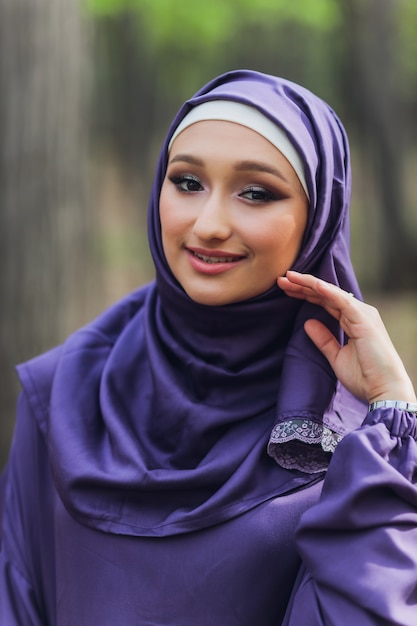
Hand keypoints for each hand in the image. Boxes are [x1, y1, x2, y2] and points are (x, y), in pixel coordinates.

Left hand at [278, 271, 415, 403]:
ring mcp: (362, 314)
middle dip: (303, 286)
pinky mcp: (364, 320)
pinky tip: (313, 285)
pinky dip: (328, 292)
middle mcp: (358, 313)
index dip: (305, 294)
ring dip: (310, 284)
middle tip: (281, 279)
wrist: (384, 390)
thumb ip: (323, 339)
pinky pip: (343, 302)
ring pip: (331, 293)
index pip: (325, 301)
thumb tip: (308, 323)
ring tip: (290, 277)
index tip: (285, 289)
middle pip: (326, 294)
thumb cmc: (364, 376)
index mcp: (352, 320)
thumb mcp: (336, 356)